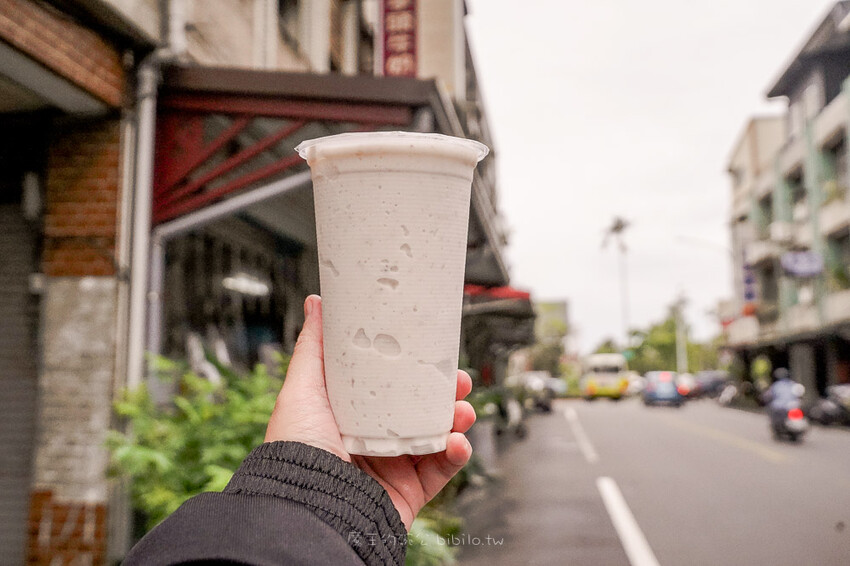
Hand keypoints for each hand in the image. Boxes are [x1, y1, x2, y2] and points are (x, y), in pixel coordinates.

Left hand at [265, 295, 475, 528]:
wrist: (310, 507)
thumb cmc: (297, 450)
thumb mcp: (302, 388)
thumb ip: (315, 347)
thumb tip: (317, 304)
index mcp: (349, 415)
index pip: (390, 387)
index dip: (413, 369)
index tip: (432, 352)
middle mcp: (372, 440)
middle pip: (419, 410)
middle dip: (445, 393)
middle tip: (458, 380)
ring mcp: (392, 467)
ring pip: (437, 437)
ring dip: (457, 420)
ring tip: (463, 411)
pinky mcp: (408, 492)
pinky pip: (442, 471)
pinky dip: (457, 455)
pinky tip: (458, 442)